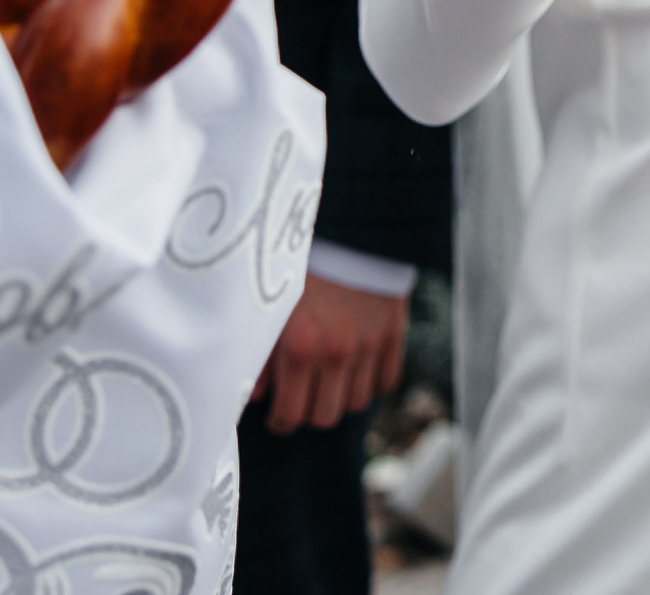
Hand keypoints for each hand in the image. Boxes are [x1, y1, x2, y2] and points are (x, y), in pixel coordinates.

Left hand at [251, 273, 407, 433]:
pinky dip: (370, 382)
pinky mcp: (393, 336)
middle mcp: (336, 352)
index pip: (290, 415)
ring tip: (327, 379)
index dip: (280, 422)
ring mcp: (369, 346)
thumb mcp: (273, 307)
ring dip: (339, 397)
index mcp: (299, 346)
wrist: (352, 227)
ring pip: (355, 404)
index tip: (276, 415)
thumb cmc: (303, 266)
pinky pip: (385, 382)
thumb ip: (261, 355)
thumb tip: (256, 396)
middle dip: (309, 412)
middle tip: (301, 397)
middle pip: (324, 417)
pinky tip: (355, 367)